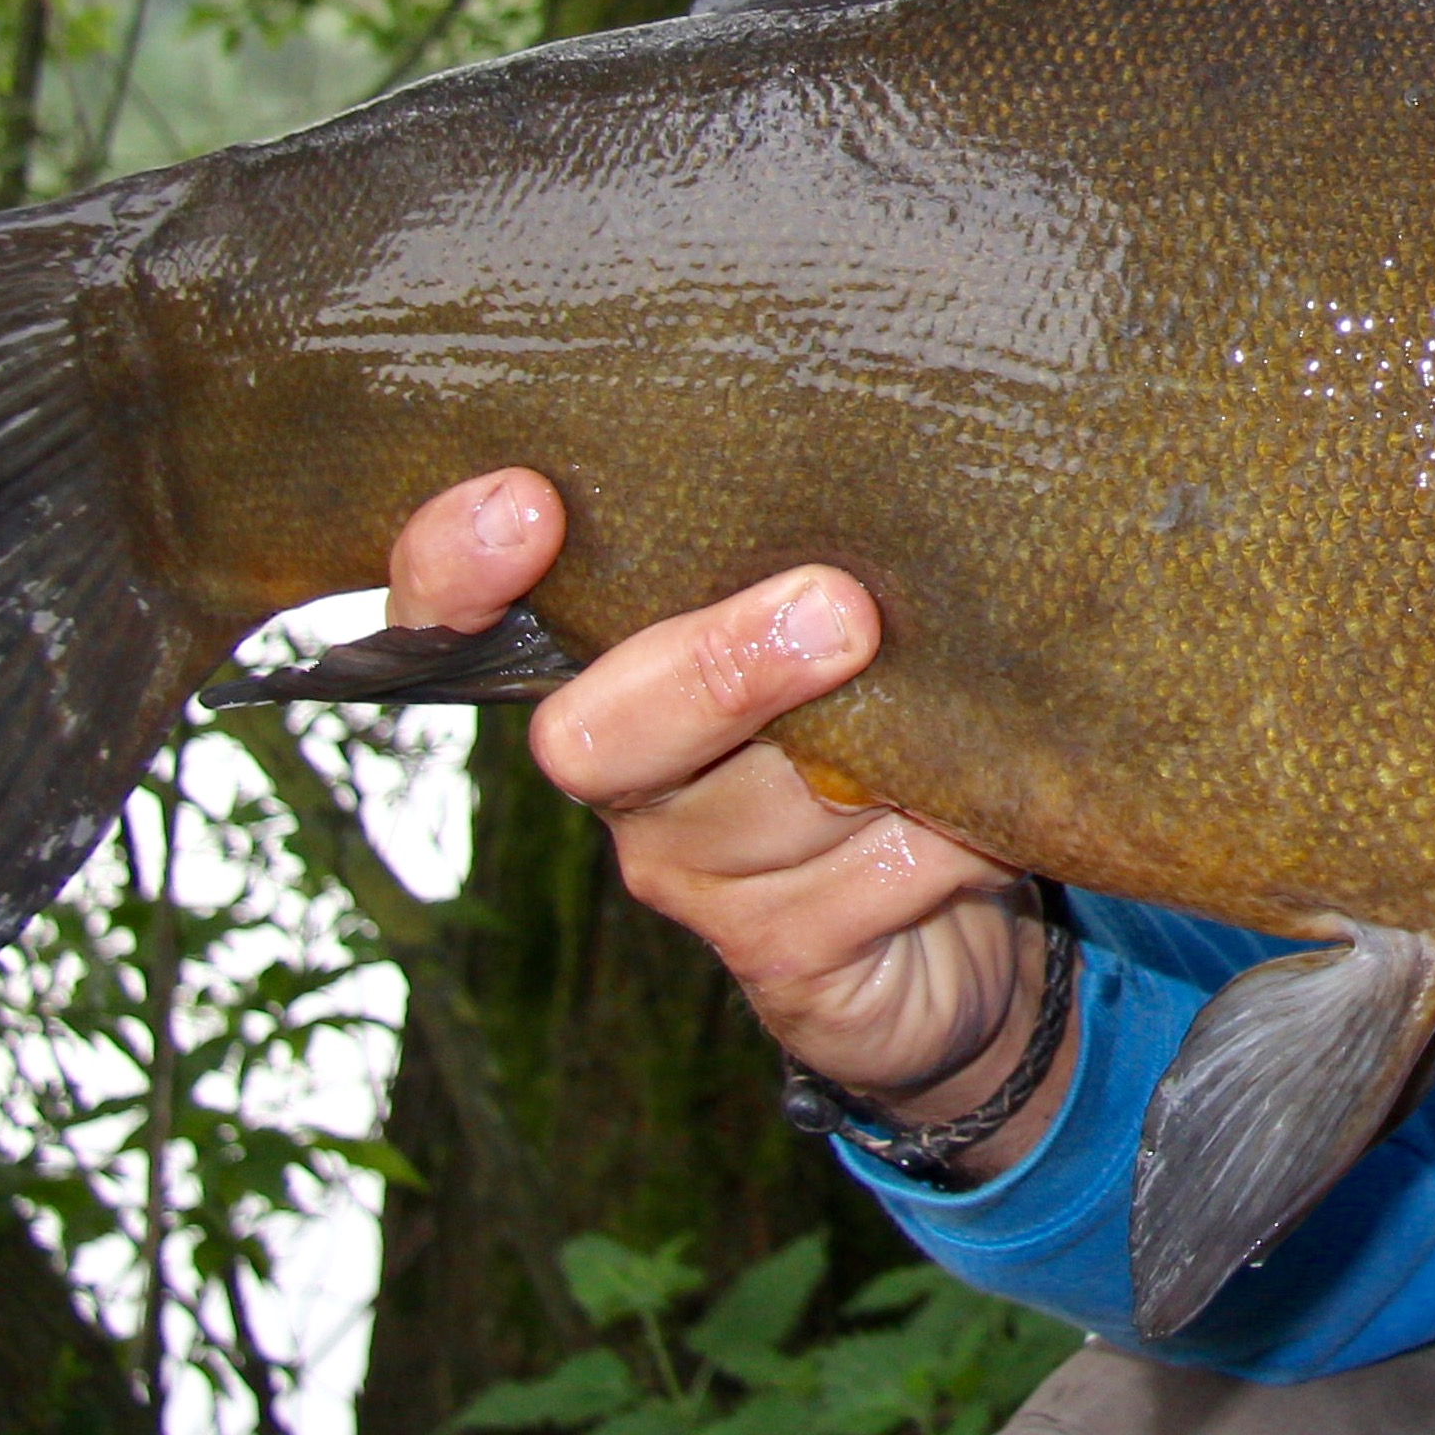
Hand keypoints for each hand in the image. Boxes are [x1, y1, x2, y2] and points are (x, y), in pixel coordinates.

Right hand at [385, 471, 1071, 1174]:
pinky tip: (980, 820)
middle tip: (838, 608)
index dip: (456, 570)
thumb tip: (869, 474)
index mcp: (604, 673)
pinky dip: (949, 833)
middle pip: (600, 737)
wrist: (951, 933)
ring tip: (963, 717)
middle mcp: (623, 782)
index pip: (454, 625)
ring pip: (777, 802)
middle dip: (716, 668)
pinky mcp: (782, 960)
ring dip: (888, 755)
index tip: (528, 503)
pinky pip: (873, 875)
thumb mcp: (841, 626)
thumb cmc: (879, 726)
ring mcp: (692, 882)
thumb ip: (812, 558)